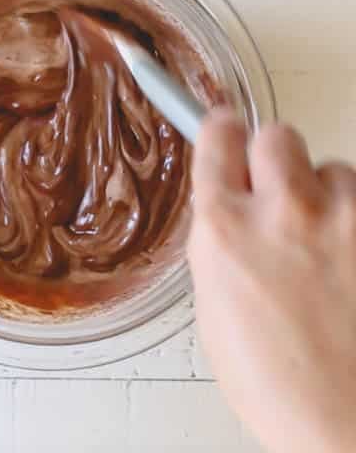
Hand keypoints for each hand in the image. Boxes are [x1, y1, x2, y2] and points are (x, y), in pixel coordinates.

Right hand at [189, 111, 355, 452]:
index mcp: (225, 228)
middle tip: (284, 194)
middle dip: (277, 159)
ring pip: (337, 170)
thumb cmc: (282, 391)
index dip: (225, 136)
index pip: (218, 137)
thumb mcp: (216, 310)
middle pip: (277, 135)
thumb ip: (224, 245)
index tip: (229, 135)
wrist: (349, 431)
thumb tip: (235, 216)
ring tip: (334, 247)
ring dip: (333, 198)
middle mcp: (283, 210)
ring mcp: (346, 221)